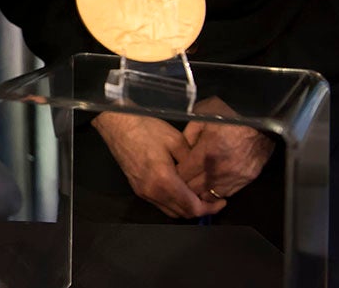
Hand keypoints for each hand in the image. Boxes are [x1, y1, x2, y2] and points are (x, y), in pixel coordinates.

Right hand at [92, 111, 224, 218]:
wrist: (117, 124)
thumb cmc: (146, 128)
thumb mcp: (176, 140)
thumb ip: (192, 162)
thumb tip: (202, 176)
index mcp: (164, 180)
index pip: (192, 207)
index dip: (210, 208)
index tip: (221, 201)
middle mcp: (153, 192)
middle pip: (182, 213)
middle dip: (201, 210)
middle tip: (213, 198)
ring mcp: (143, 192)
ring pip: (171, 211)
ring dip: (186, 207)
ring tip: (198, 194)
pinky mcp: (137, 189)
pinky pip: (160, 204)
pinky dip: (174, 202)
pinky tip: (180, 189)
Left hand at [178, 96, 273, 201]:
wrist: (262, 121)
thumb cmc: (231, 116)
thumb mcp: (202, 118)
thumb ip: (188, 136)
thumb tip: (181, 151)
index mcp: (206, 154)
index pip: (183, 176)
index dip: (174, 174)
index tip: (171, 170)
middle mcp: (219, 170)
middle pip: (194, 189)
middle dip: (184, 185)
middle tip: (179, 179)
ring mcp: (234, 178)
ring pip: (209, 195)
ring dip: (200, 191)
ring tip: (195, 182)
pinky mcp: (246, 180)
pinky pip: (227, 194)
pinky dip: (217, 191)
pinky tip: (212, 182)